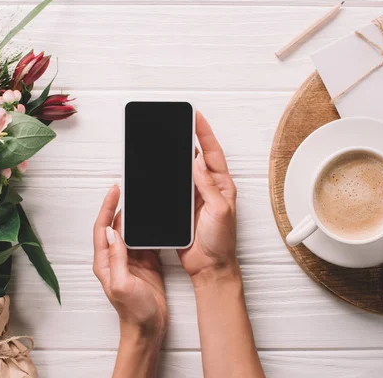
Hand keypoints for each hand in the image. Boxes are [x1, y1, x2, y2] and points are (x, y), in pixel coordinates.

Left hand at [93, 185, 168, 339]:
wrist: (148, 329)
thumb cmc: (133, 312)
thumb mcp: (123, 284)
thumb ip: (117, 258)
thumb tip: (113, 232)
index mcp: (105, 262)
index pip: (103, 227)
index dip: (107, 207)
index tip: (115, 190)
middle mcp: (115, 258)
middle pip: (115, 225)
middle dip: (120, 205)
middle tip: (129, 188)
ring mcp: (130, 260)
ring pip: (131, 231)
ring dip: (135, 216)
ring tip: (142, 199)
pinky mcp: (145, 263)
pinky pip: (145, 241)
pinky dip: (148, 229)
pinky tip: (154, 220)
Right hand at [178, 112, 237, 281]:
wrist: (209, 266)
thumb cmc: (221, 242)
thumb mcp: (219, 211)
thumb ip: (208, 186)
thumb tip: (198, 162)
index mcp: (222, 186)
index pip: (213, 153)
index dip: (204, 133)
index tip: (196, 116)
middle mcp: (209, 188)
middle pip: (197, 157)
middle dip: (189, 138)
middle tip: (179, 121)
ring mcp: (195, 197)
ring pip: (184, 171)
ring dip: (176, 156)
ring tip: (168, 139)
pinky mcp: (183, 208)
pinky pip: (174, 188)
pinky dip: (167, 177)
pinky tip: (160, 170)